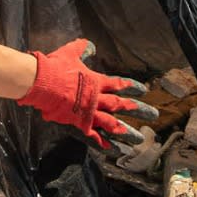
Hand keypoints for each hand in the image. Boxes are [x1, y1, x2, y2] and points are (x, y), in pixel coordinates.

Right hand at [17, 38, 158, 148]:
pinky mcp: (78, 125)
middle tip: (154, 115)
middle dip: (138, 110)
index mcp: (95, 81)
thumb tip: (90, 45)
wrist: (42, 82)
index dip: (132, 87)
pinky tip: (116, 151)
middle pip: (121, 105)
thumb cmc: (55, 66)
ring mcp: (88, 113)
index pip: (118, 85)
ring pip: (112, 125)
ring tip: (139, 139)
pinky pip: (94, 137)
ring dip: (126, 132)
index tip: (144, 90)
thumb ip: (82, 49)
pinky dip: (105, 144)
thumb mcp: (70, 53)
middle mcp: (96, 99)